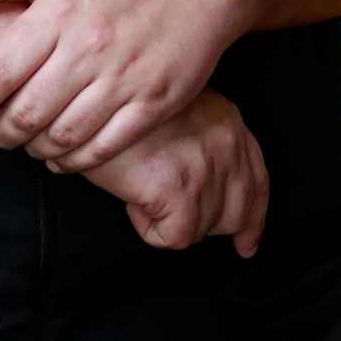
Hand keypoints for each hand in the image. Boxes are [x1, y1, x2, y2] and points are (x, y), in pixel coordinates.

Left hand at [0, 0, 240, 170]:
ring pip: (63, 136)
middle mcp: (88, 48)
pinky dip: (75, 161)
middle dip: (2, 133)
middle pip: (28, 112)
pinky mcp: (153, 103)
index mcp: (59, 12)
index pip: (1, 72)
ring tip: (28, 144)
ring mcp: (123, 79)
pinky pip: (104, 147)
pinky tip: (62, 155)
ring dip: (36, 149)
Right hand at [76, 89, 268, 254]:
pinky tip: (132, 201)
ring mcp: (205, 166)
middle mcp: (226, 142)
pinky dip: (148, 228)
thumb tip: (211, 189)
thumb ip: (202, 138)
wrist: (83, 99)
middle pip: (237, 212)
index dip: (253, 217)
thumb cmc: (118, 102)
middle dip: (209, 226)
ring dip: (167, 219)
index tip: (246, 241)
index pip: (257, 180)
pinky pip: (173, 237)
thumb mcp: (175, 106)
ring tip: (140, 191)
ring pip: (200, 229)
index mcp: (228, 119)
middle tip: (178, 222)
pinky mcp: (179, 190)